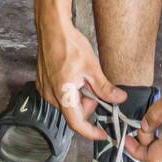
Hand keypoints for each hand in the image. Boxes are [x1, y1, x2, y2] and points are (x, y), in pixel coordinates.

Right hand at [36, 20, 125, 142]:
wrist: (52, 28)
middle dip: (88, 104)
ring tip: (83, 76)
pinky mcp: (42, 82)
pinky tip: (73, 74)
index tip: (102, 133)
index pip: (77, 125)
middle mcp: (51, 96)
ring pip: (67, 103)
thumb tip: (119, 99)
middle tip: (96, 87)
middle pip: (74, 112)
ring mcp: (44, 89)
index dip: (91, 132)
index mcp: (63, 95)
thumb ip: (105, 88)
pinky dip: (70, 90)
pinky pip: (59, 95)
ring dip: (78, 96)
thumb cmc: (70, 45)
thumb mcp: (92, 68)